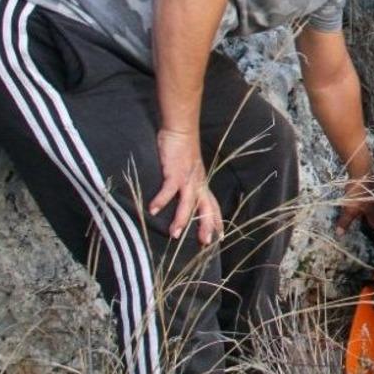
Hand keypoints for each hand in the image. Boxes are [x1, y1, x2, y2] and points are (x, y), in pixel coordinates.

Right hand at [151, 128, 222, 245]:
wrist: (181, 130)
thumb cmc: (183, 150)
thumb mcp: (190, 170)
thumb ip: (188, 184)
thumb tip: (184, 198)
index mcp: (202, 184)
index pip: (212, 205)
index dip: (216, 221)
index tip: (220, 237)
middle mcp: (197, 183)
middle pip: (205, 208)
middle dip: (206, 226)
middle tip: (205, 243)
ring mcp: (187, 178)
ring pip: (187, 202)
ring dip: (181, 219)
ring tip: (175, 235)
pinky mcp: (174, 171)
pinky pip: (168, 189)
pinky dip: (161, 200)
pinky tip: (153, 210)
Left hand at [334, 176, 373, 235]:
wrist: (361, 173)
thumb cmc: (358, 194)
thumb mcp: (349, 210)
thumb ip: (345, 222)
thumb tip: (339, 234)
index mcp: (373, 213)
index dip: (370, 230)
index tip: (362, 232)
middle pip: (372, 217)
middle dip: (364, 221)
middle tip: (355, 225)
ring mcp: (371, 197)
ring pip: (367, 208)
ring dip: (360, 211)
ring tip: (350, 215)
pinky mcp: (366, 190)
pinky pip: (362, 200)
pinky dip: (357, 202)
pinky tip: (349, 202)